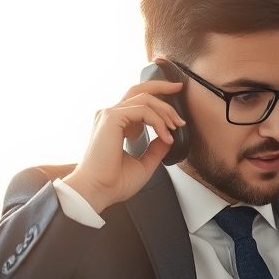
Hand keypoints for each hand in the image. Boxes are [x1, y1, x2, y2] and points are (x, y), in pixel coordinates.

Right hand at [63, 79, 185, 213]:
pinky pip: (142, 110)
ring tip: (176, 125)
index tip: (176, 109)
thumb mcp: (144, 164)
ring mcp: (109, 115)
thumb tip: (168, 137)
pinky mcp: (111, 118)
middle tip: (180, 89)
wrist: (98, 191)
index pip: (137, 102)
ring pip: (144, 98)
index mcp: (116, 125)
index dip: (158, 100)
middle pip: (139, 90)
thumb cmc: (113, 183)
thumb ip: (156, 149)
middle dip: (162, 86)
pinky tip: (165, 133)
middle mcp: (111, 116)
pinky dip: (158, 120)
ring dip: (165, 110)